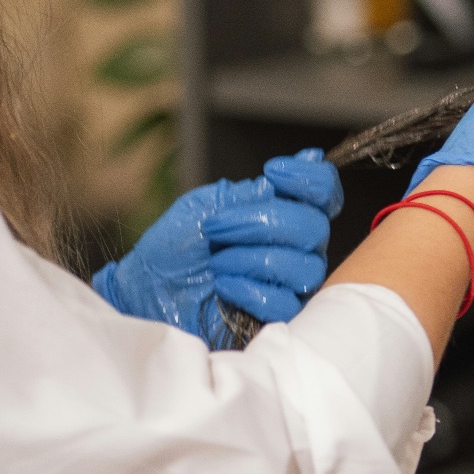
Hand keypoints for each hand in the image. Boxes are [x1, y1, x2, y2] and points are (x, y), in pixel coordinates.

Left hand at [92, 149, 339, 336]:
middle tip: (217, 229)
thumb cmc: (173, 250)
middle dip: (261, 223)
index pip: (324, 192)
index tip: (273, 171)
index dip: (310, 179)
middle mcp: (295, 246)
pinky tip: (223, 287)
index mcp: (281, 213)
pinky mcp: (279, 316)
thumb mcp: (207, 206)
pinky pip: (286, 301)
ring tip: (217, 263)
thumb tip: (310, 157)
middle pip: (315, 227)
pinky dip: (249, 291)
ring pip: (305, 267)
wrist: (149, 294)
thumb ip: (257, 191)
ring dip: (250, 259)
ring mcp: (290, 282)